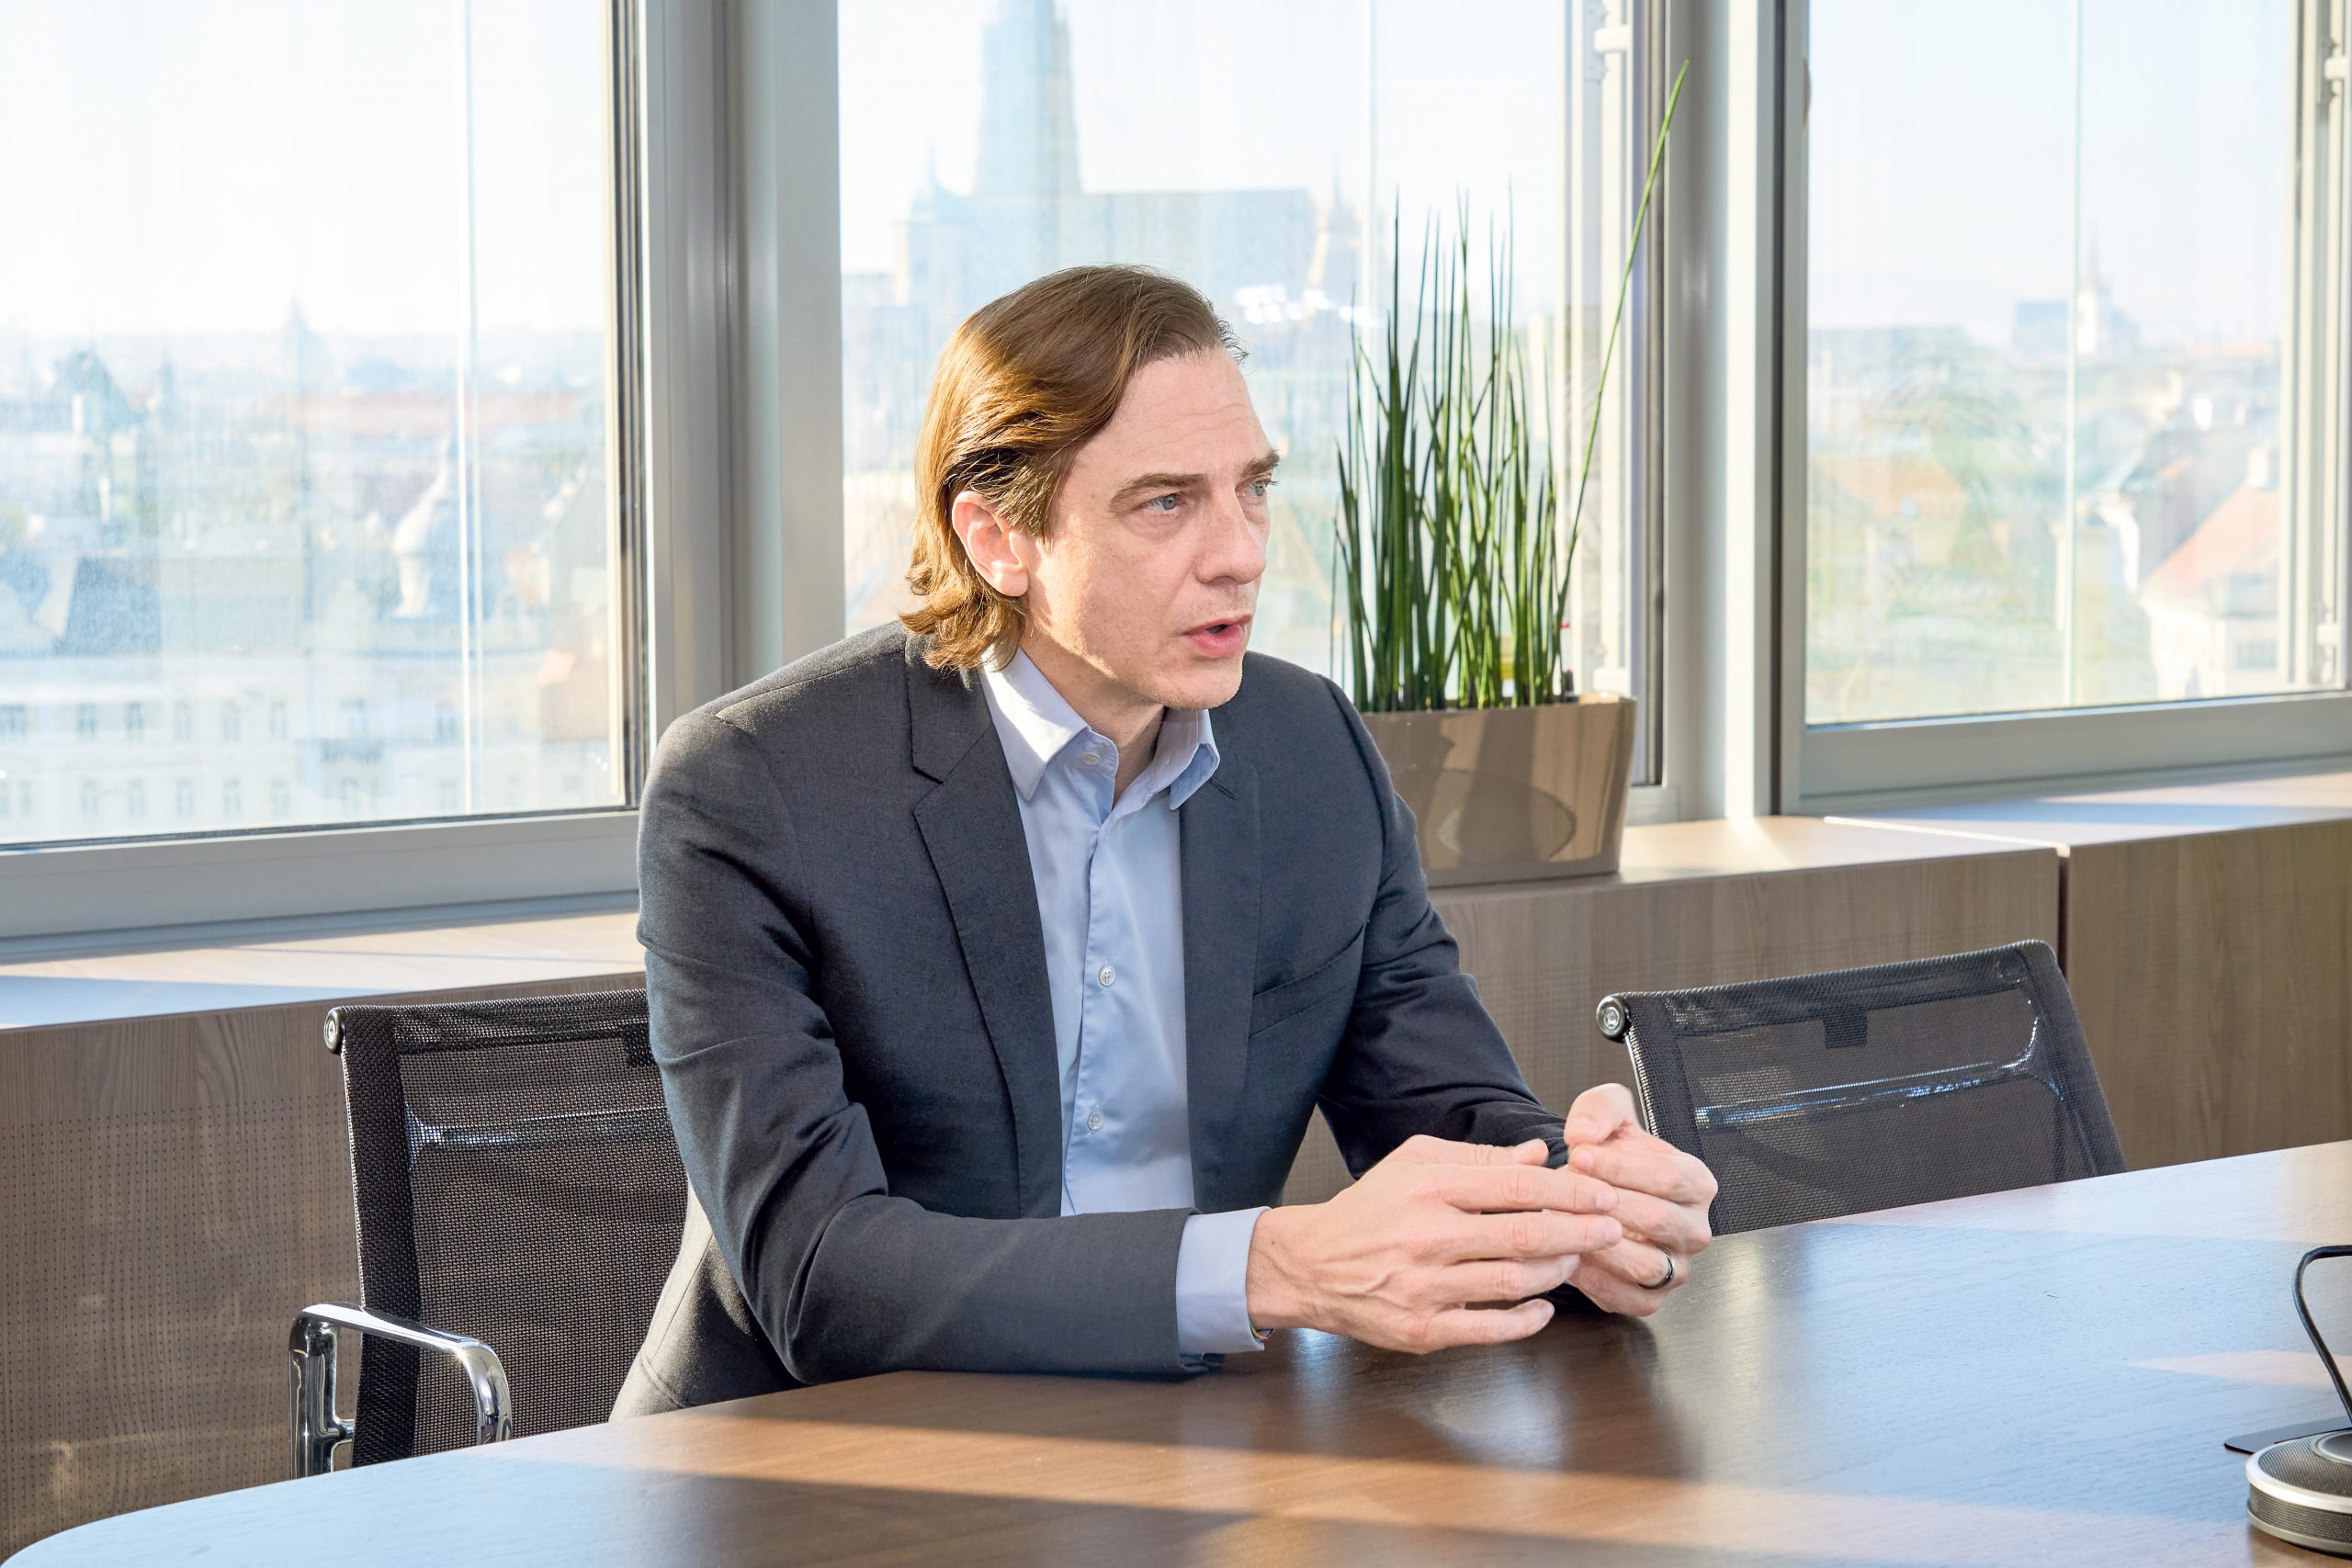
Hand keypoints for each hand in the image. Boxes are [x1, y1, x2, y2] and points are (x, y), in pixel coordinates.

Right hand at [1245, 1134, 1622, 1352]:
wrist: (1313, 1265)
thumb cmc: (1368, 1210)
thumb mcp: (1414, 1163)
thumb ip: (1478, 1159)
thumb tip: (1535, 1155)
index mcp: (1429, 1188)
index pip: (1515, 1186)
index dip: (1568, 1191)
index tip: (1601, 1195)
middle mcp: (1429, 1236)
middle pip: (1525, 1234)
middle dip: (1581, 1231)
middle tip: (1611, 1228)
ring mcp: (1427, 1287)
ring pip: (1514, 1281)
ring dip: (1557, 1271)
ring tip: (1575, 1260)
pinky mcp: (1424, 1329)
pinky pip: (1490, 1329)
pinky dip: (1526, 1321)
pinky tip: (1544, 1307)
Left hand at [1559, 1083, 1716, 1315]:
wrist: (1594, 1191)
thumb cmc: (1608, 1154)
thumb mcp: (1606, 1114)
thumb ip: (1599, 1109)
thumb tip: (1585, 1132)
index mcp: (1696, 1183)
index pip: (1669, 1177)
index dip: (1621, 1166)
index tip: (1579, 1155)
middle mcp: (1694, 1230)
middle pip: (1657, 1220)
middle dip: (1605, 1203)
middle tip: (1564, 1190)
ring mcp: (1676, 1269)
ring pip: (1644, 1264)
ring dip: (1598, 1243)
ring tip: (1562, 1220)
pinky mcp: (1650, 1298)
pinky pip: (1625, 1297)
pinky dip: (1592, 1279)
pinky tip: (1565, 1252)